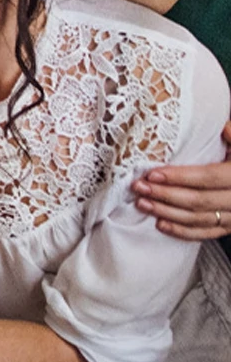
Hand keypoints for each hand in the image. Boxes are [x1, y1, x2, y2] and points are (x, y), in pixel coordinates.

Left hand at [134, 120, 230, 239]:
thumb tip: (224, 128)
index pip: (208, 178)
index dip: (180, 177)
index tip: (153, 174)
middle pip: (199, 200)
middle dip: (165, 195)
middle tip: (139, 187)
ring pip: (199, 218)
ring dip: (167, 213)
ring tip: (142, 203)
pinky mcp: (229, 227)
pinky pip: (205, 233)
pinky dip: (182, 231)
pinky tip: (161, 224)